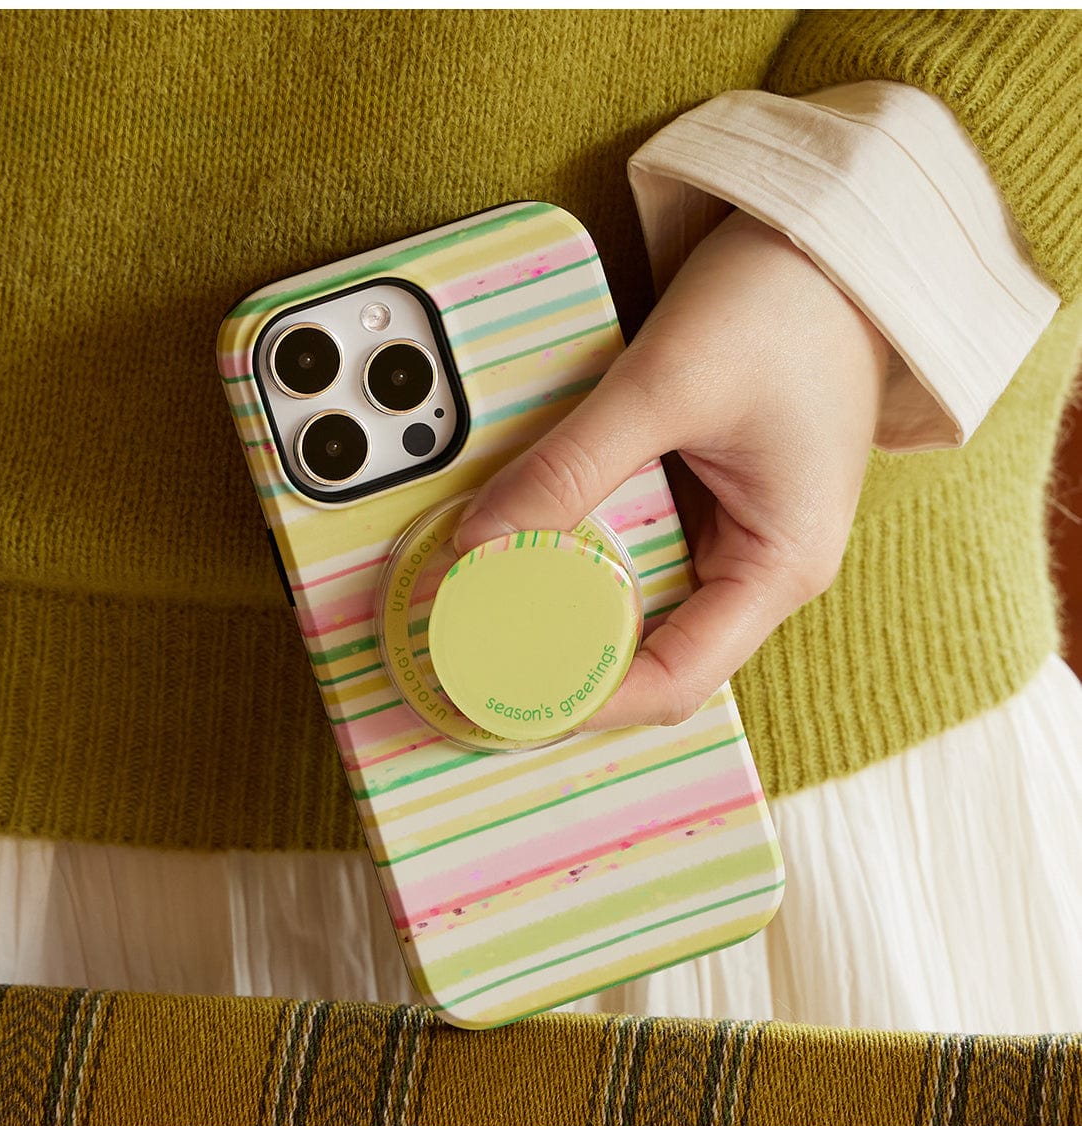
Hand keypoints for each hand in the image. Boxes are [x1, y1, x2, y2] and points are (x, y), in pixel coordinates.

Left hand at [453, 210, 889, 728]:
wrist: (827, 245)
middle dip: (567, 658)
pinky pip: (639, 552)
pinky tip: (533, 546)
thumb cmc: (783, 309)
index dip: (589, 701)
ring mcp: (735, 536)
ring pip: (640, 604)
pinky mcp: (708, 502)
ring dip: (569, 606)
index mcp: (779, 565)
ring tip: (491, 604)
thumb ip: (570, 468)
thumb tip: (478, 539)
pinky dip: (583, 556)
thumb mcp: (665, 386)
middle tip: (478, 652)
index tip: (507, 696)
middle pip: (653, 652)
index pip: (677, 679)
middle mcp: (760, 567)